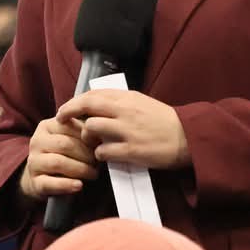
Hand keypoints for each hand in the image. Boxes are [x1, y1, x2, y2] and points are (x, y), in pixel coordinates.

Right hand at [19, 115, 96, 200]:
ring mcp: (33, 162)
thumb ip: (85, 133)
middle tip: (99, 163)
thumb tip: (101, 135)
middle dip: (86, 154)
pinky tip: (79, 185)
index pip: (69, 126)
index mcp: (46, 126)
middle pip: (64, 144)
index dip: (88, 137)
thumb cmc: (67, 155)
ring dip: (80, 169)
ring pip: (58, 162)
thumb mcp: (74, 139)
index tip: (102, 145)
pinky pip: (49, 183)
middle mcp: (36, 141)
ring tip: (93, 174)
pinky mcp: (35, 182)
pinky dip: (66, 185)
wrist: (46, 179)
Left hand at [57, 90, 190, 170]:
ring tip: (91, 143)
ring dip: (87, 136)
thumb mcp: (143, 103)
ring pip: (91, 127)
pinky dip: (99, 155)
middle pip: (87, 105)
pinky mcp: (131, 150)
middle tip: (60, 119)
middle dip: (68, 111)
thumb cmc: (165, 121)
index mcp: (128, 97)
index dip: (75, 100)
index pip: (93, 93)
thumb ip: (121, 102)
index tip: (67, 108)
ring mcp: (127, 130)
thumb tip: (97, 103)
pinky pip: (103, 151)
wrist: (188, 137)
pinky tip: (104, 156)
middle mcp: (125, 110)